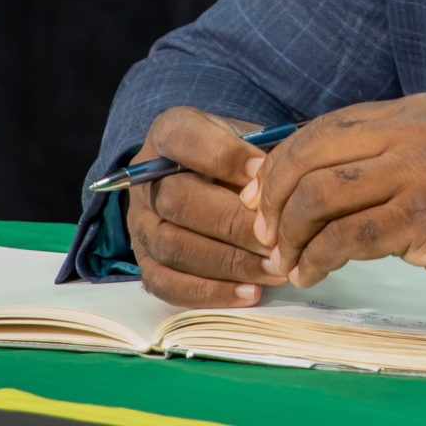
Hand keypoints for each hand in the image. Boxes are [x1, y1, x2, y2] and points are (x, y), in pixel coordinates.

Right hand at [124, 107, 289, 306]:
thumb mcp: (247, 137)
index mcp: (169, 133)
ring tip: (274, 268)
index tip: (262, 170)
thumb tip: (285, 183)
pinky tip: (251, 292)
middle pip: (177, 200)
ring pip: (174, 246)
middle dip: (232, 223)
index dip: (222, 155)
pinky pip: (167, 284)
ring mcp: (140, 222)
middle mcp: (145, 179)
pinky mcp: (144, 260)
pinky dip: (210, 292)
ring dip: (228, 263)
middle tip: (276, 238)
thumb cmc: (233, 157)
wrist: (200, 179)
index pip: (181, 137)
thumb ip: (262, 153)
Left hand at [241, 92, 425, 321]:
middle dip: (274, 198)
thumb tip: (318, 179)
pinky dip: (320, 260)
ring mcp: (425, 173)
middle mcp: (419, 132)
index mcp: (420, 113)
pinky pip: (350, 238)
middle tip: (264, 235)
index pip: (325, 127)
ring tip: (289, 262)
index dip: (281, 164)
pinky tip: (315, 275)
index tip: (261, 200)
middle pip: (313, 154)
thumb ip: (393, 159)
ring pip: (323, 195)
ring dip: (292, 235)